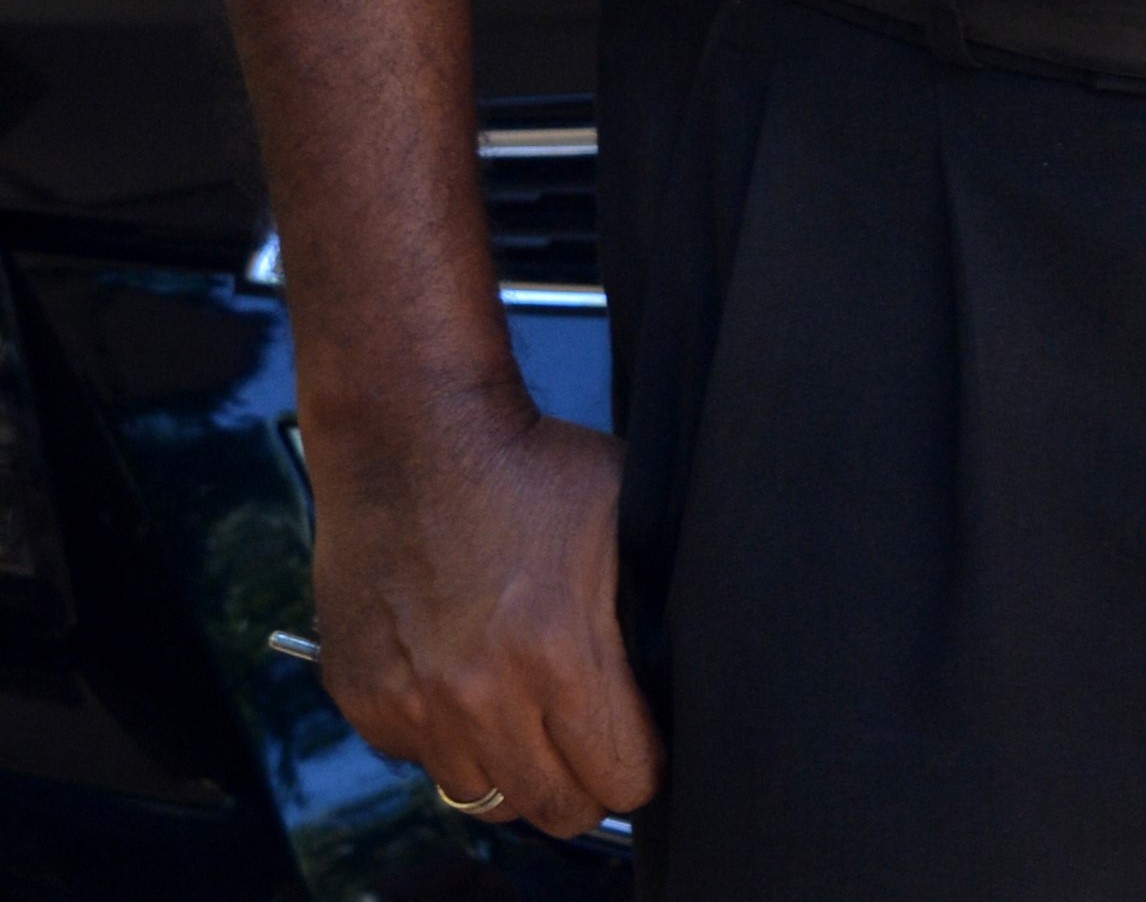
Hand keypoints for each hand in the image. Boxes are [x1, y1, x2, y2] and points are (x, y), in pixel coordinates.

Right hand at [306, 389, 654, 836]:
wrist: (412, 435)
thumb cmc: (530, 464)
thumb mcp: (628, 514)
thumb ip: (653, 597)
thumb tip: (684, 660)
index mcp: (560, 651)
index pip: (621, 777)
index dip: (645, 767)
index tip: (646, 745)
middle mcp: (481, 693)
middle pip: (552, 808)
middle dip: (585, 785)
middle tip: (593, 748)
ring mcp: (414, 703)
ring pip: (481, 796)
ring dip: (511, 768)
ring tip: (528, 717)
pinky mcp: (363, 698)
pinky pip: (418, 759)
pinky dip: (445, 738)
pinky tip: (465, 683)